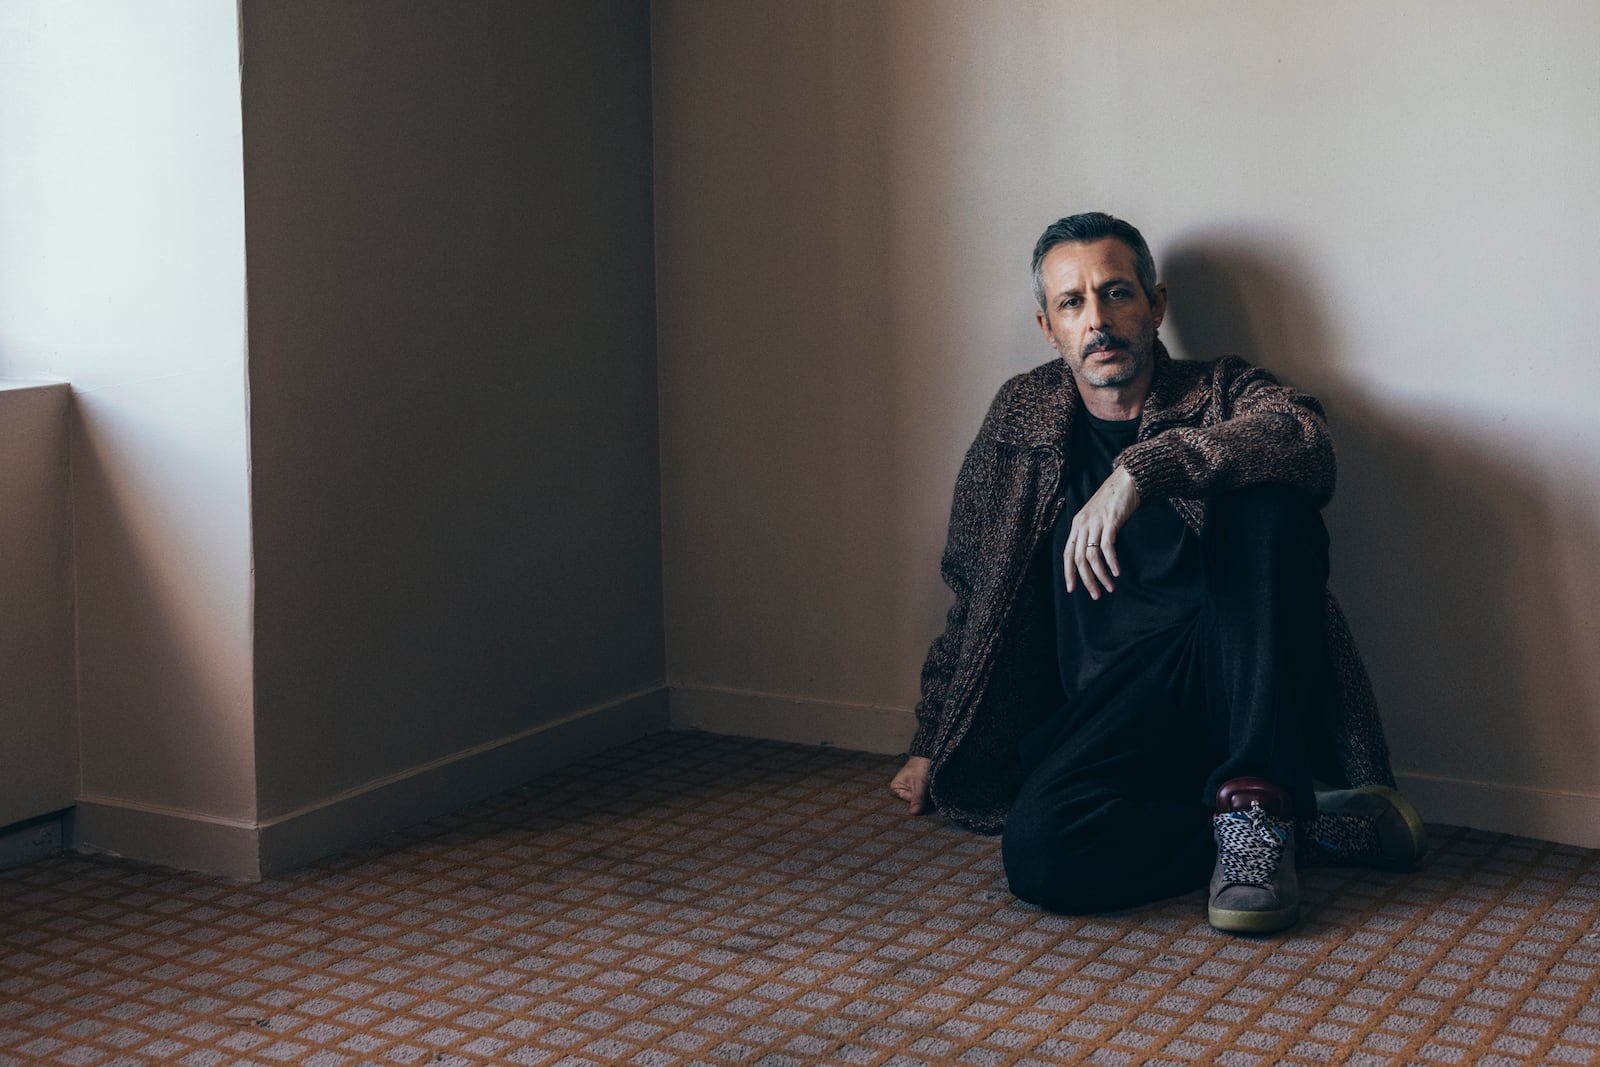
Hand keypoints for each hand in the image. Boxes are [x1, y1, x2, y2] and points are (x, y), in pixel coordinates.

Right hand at [889, 756, 931, 814]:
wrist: (930, 755)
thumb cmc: (920, 766)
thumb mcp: (919, 783)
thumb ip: (917, 799)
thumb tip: (913, 813)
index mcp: (895, 788)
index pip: (907, 802)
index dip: (916, 799)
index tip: (922, 791)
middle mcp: (901, 790)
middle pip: (912, 802)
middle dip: (921, 800)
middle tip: (927, 790)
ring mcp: (911, 790)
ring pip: (919, 800)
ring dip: (926, 797)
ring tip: (929, 787)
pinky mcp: (919, 789)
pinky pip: (924, 797)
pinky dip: (928, 795)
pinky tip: (930, 789)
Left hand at [1063, 465, 1140, 599]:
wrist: (1127, 480)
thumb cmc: (1113, 501)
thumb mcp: (1096, 517)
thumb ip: (1092, 534)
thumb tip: (1092, 556)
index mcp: (1077, 525)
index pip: (1067, 553)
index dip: (1068, 572)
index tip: (1072, 589)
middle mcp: (1083, 525)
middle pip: (1079, 559)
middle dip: (1086, 580)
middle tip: (1096, 595)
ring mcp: (1096, 523)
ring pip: (1092, 556)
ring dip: (1101, 575)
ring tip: (1110, 588)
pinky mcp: (1110, 521)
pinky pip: (1107, 547)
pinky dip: (1111, 562)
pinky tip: (1117, 573)